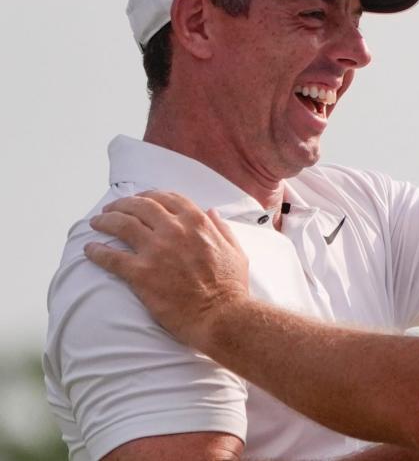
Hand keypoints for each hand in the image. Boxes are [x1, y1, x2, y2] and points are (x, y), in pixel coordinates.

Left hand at [84, 190, 249, 348]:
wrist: (221, 316)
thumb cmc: (231, 287)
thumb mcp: (235, 251)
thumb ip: (222, 229)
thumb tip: (212, 212)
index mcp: (198, 223)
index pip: (167, 198)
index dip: (150, 195)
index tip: (140, 199)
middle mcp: (175, 230)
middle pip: (140, 206)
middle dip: (122, 204)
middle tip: (111, 208)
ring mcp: (156, 251)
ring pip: (122, 225)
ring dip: (106, 220)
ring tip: (96, 222)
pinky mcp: (141, 274)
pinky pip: (111, 257)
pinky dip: (97, 251)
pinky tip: (89, 249)